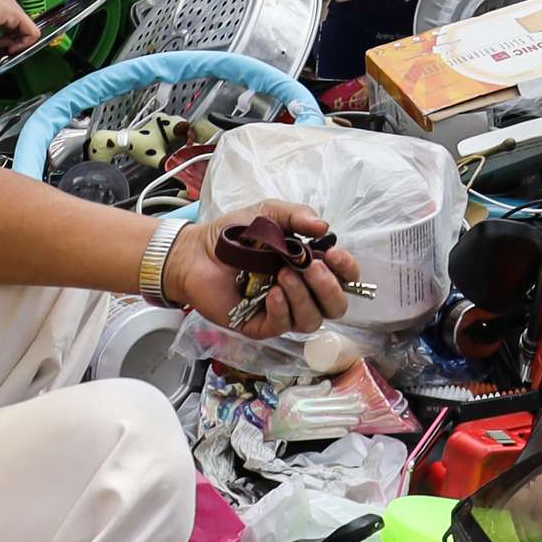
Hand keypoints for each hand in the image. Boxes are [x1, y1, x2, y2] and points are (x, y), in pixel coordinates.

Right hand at [0, 0, 39, 51]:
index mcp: (0, 12)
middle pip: (24, 32)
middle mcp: (9, 9)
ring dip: (18, 46)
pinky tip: (9, 47)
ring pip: (31, 33)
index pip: (15, 31)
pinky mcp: (15, 13)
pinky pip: (32, 33)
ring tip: (1, 47)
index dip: (9, 44)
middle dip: (14, 46)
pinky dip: (23, 44)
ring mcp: (14, 9)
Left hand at [168, 202, 355, 338]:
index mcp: (308, 266)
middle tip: (312, 267)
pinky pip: (282, 327)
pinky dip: (282, 310)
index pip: (343, 278)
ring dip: (304, 297)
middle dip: (329, 288)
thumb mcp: (269, 214)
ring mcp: (281, 311)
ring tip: (283, 274)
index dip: (347, 270)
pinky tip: (272, 294)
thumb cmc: (233, 234)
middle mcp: (300, 292)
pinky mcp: (259, 326)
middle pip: (335, 306)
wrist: (195, 251)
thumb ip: (297, 216)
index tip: (335, 254)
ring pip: (312, 320)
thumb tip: (323, 226)